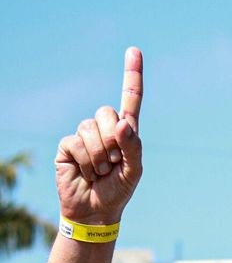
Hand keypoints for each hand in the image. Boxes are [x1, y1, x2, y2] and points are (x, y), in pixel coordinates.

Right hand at [55, 47, 142, 224]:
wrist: (95, 212)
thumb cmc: (118, 191)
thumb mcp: (134, 171)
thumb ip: (133, 146)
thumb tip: (122, 124)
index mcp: (125, 132)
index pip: (130, 99)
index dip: (132, 75)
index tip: (134, 50)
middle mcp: (104, 129)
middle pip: (107, 113)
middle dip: (112, 140)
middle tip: (113, 163)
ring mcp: (84, 135)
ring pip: (90, 129)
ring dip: (99, 155)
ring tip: (100, 171)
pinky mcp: (67, 145)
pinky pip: (76, 142)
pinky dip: (85, 160)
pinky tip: (85, 172)